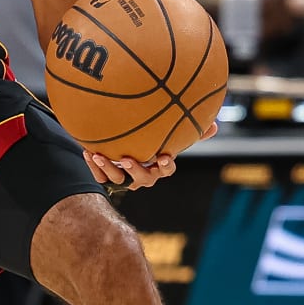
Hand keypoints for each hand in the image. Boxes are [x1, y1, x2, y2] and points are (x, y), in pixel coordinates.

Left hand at [86, 123, 216, 190]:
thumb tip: (215, 124)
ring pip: (118, 179)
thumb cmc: (151, 142)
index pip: (167, 170)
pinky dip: (94, 166)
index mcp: (159, 166)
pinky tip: (88, 151)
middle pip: (142, 179)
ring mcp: (125, 179)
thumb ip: (190, 131)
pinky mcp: (107, 178)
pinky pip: (100, 176)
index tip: (164, 156)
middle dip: (134, 170)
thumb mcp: (169, 135)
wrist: (121, 148)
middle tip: (125, 158)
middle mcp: (143, 176)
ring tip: (98, 154)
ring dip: (108, 168)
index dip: (165, 166)